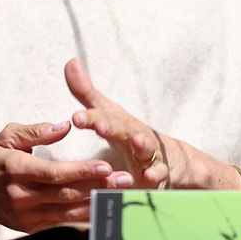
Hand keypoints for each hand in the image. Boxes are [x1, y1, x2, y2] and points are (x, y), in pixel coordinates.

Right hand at [0, 120, 116, 231]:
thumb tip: (64, 126)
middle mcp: (22, 197)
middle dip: (98, 187)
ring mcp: (27, 216)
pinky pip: (63, 223)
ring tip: (121, 196)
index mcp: (16, 171)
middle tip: (124, 181)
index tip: (105, 167)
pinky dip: (85, 218)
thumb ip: (36, 131)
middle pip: (66, 194)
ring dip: (97, 204)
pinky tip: (105, 211)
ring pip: (68, 212)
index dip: (81, 172)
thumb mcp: (8, 136)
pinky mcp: (32, 228)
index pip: (54, 173)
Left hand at [65, 58, 180, 188]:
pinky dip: (155, 175)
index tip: (75, 118)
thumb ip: (87, 93)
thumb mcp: (108, 114)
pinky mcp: (159, 173)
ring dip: (142, 145)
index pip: (103, 117)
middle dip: (113, 127)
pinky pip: (158, 175)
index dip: (91, 118)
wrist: (170, 158)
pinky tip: (149, 177)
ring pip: (146, 148)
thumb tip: (70, 61)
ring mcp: (149, 153)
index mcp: (120, 122)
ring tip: (137, 142)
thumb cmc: (130, 133)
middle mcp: (135, 134)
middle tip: (100, 127)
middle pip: (125, 129)